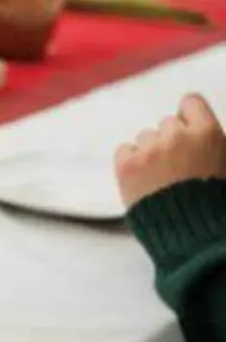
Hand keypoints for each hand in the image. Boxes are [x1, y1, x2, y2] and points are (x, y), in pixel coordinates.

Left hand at [114, 94, 225, 208]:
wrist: (195, 239)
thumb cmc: (218, 205)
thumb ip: (214, 144)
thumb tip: (201, 133)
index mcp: (208, 134)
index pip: (190, 102)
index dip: (190, 117)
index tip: (190, 132)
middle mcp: (177, 137)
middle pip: (167, 123)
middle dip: (173, 141)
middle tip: (181, 168)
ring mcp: (149, 150)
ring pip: (145, 137)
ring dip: (152, 152)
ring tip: (164, 179)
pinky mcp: (126, 165)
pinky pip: (125, 150)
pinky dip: (132, 161)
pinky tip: (145, 180)